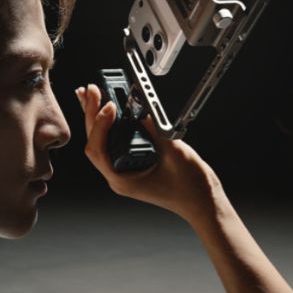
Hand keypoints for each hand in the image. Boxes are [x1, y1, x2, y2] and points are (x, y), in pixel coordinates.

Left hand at [76, 84, 226, 224]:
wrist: (202, 202)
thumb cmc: (190, 188)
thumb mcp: (174, 153)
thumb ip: (155, 130)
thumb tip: (140, 109)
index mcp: (122, 180)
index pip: (98, 150)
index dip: (100, 125)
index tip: (109, 106)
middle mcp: (118, 176)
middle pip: (95, 142)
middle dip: (91, 115)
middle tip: (91, 90)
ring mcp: (122, 170)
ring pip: (101, 141)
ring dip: (94, 117)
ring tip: (89, 95)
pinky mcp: (130, 164)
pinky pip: (112, 142)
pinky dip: (107, 124)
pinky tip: (105, 109)